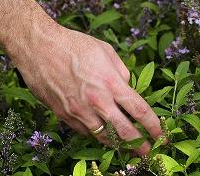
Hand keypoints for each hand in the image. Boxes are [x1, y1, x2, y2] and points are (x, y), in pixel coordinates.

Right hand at [10, 18, 162, 155]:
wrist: (38, 47)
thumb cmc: (73, 45)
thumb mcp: (106, 51)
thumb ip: (121, 72)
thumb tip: (127, 87)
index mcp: (111, 83)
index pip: (139, 110)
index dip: (154, 126)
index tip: (162, 136)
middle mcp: (97, 101)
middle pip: (125, 131)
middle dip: (140, 146)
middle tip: (149, 154)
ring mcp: (79, 111)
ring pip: (103, 136)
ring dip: (118, 144)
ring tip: (129, 150)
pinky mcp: (63, 115)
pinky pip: (85, 131)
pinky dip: (96, 134)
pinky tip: (103, 134)